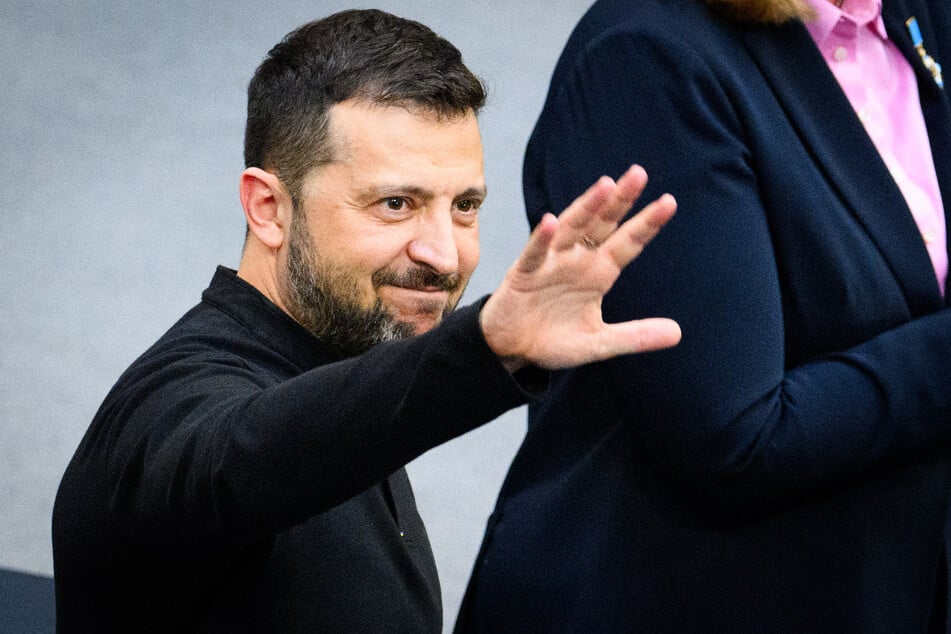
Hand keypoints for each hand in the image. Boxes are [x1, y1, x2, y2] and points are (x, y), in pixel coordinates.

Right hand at [481, 165, 680, 371]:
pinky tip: (550, 222)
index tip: (669, 203)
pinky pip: (534, 253)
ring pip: (570, 228)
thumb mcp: (600, 343)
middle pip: (602, 224)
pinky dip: (542, 238)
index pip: (628, 242)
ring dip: (586, 207)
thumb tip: (678, 333)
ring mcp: (550, 262)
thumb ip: (636, 336)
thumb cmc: (554, 339)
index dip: (647, 223)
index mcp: (599, 272)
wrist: (513, 350)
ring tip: (605, 185)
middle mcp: (577, 260)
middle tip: (639, 173)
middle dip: (620, 200)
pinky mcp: (523, 273)